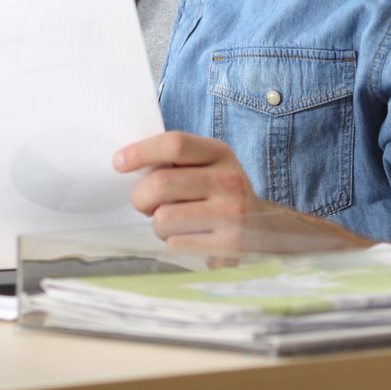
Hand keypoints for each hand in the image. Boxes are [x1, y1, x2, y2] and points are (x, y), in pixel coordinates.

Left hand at [113, 131, 370, 251]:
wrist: (273, 233)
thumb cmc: (223, 197)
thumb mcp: (209, 168)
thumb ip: (176, 162)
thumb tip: (126, 161)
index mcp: (220, 153)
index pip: (174, 144)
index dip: (140, 151)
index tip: (117, 162)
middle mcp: (229, 180)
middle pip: (161, 184)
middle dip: (140, 197)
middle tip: (143, 203)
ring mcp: (232, 214)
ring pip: (163, 219)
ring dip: (158, 224)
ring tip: (176, 223)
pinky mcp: (229, 245)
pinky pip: (176, 244)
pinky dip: (174, 243)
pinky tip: (192, 239)